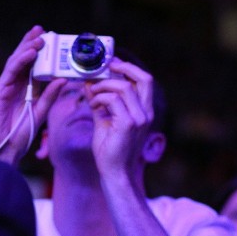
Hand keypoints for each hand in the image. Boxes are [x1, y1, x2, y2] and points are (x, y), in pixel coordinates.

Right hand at [0, 25, 64, 162]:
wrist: (5, 149)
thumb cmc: (21, 133)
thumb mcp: (42, 112)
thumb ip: (51, 96)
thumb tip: (64, 79)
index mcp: (25, 90)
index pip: (33, 67)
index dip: (41, 53)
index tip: (52, 41)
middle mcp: (14, 86)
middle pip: (23, 61)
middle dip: (32, 44)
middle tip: (43, 30)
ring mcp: (5, 87)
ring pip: (16, 63)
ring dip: (27, 49)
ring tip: (39, 38)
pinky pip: (11, 72)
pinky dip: (20, 61)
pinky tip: (29, 53)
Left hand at [86, 58, 154, 176]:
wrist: (114, 171)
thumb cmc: (110, 148)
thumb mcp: (104, 119)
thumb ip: (100, 102)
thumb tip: (90, 83)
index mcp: (145, 111)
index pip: (145, 81)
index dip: (130, 68)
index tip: (112, 64)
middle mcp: (146, 113)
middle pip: (143, 78)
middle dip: (123, 67)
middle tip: (105, 66)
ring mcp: (139, 118)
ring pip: (123, 87)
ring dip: (103, 86)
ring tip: (92, 95)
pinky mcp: (128, 124)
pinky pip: (113, 100)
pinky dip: (99, 98)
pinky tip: (93, 105)